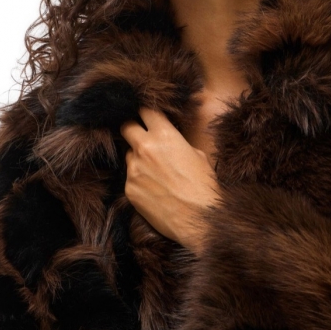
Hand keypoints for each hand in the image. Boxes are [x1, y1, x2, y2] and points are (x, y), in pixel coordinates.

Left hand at [120, 107, 220, 253]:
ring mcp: (134, 170)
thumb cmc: (205, 187)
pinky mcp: (129, 189)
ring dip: (138, 160)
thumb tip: (169, 144)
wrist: (201, 219)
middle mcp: (145, 148)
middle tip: (141, 137)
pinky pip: (130, 179)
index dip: (146, 111)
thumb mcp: (198, 156)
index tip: (146, 114)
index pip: (145, 110)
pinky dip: (140, 181)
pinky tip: (155, 191)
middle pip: (126, 127)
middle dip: (132, 129)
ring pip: (129, 156)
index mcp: (164, 135)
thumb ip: (177, 144)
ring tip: (157, 174)